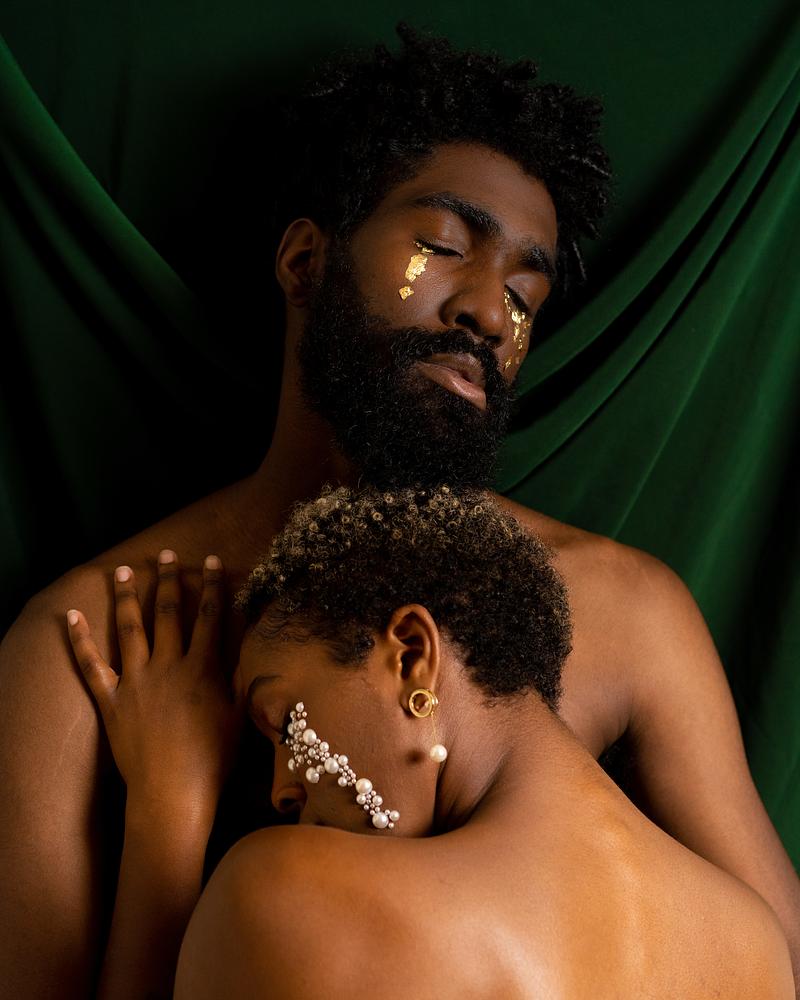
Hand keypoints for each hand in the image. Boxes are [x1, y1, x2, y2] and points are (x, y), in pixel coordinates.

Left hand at [67, 551, 242, 824]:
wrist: (173, 793)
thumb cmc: (214, 761)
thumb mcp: (241, 717)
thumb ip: (246, 681)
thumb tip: (256, 653)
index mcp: (202, 669)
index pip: (210, 617)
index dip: (213, 587)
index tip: (213, 562)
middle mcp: (168, 667)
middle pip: (169, 613)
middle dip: (169, 580)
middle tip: (167, 555)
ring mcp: (136, 681)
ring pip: (131, 628)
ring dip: (128, 595)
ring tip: (125, 570)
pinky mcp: (111, 700)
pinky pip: (91, 664)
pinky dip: (80, 639)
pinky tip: (72, 615)